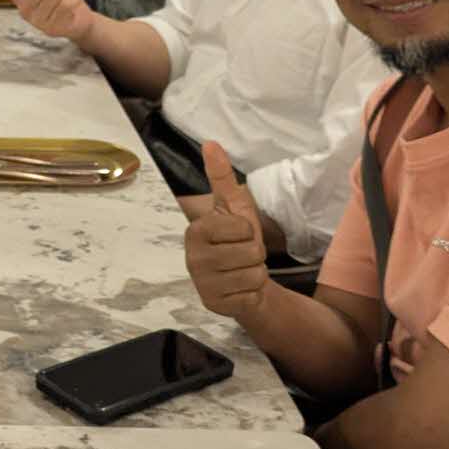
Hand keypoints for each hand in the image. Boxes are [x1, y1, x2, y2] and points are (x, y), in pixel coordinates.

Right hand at [184, 142, 270, 323]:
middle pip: (250, 252)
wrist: (239, 280)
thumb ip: (221, 177)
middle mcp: (193, 258)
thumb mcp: (234, 207)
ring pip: (253, 275)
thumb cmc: (237, 240)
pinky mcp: (214, 305)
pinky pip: (250, 296)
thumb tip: (211, 143)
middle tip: (241, 255)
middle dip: (254, 254)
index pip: (242, 228)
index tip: (237, 235)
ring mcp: (202, 284)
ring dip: (255, 274)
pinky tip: (240, 289)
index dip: (248, 231)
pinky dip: (252, 293)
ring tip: (241, 272)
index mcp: (196, 231)